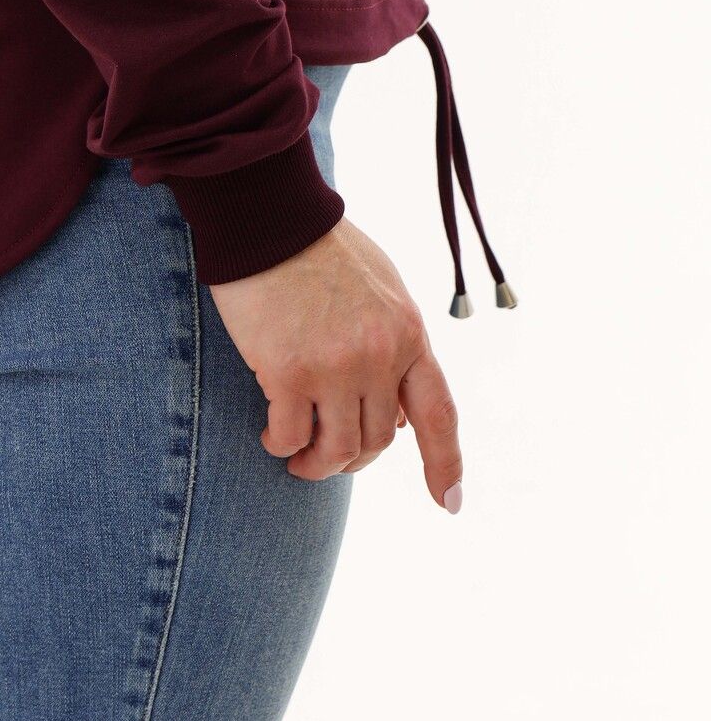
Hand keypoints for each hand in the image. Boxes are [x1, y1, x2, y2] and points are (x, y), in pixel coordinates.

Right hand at [209, 216, 462, 510]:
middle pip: (378, 441)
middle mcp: (379, 356)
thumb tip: (397, 412)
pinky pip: (290, 437)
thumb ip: (395, 344)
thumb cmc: (320, 248)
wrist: (270, 218)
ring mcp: (336, 367)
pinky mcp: (289, 372)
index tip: (449, 502)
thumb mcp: (381, 289)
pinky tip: (270, 433)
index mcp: (408, 333)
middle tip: (325, 458)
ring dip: (316, 464)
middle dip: (353, 460)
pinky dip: (280, 445)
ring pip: (336, 450)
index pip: (438, 413)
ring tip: (296, 457)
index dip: (446, 463)